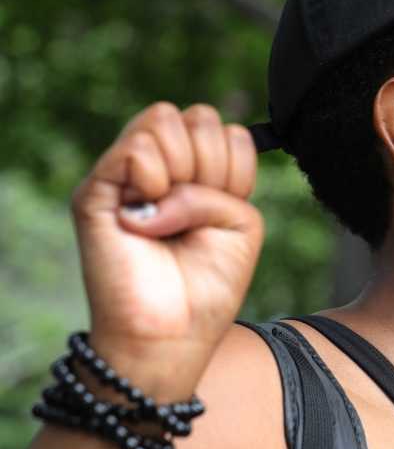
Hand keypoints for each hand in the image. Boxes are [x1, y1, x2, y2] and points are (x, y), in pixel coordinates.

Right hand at [71, 103, 262, 400]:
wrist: (175, 334)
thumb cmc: (208, 284)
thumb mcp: (242, 223)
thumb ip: (227, 178)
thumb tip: (165, 172)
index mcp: (192, 174)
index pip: (220, 126)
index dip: (235, 163)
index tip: (229, 203)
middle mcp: (157, 169)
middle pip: (196, 115)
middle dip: (215, 162)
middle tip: (200, 210)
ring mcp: (124, 177)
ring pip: (163, 119)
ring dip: (187, 168)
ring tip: (173, 214)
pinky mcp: (96, 195)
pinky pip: (136, 149)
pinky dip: (157, 178)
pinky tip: (152, 216)